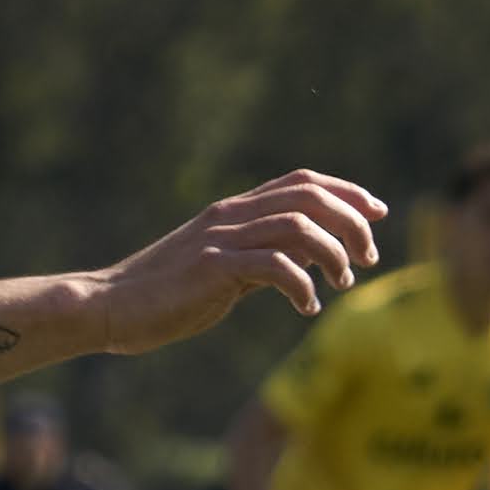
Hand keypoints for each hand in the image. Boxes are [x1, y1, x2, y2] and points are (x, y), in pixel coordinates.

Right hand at [87, 173, 388, 353]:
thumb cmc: (171, 294)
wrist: (111, 306)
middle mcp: (231, 215)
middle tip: (368, 257)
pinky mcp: (213, 266)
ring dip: (334, 255)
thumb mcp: (230, 270)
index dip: (346, 191)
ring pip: (299, 226)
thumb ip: (269, 257)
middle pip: (309, 197)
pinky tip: (307, 307)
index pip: (302, 182)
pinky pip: (275, 265)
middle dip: (352, 222)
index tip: (378, 212)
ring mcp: (221, 238)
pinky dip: (303, 286)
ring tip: (343, 283)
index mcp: (236, 211)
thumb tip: (314, 258)